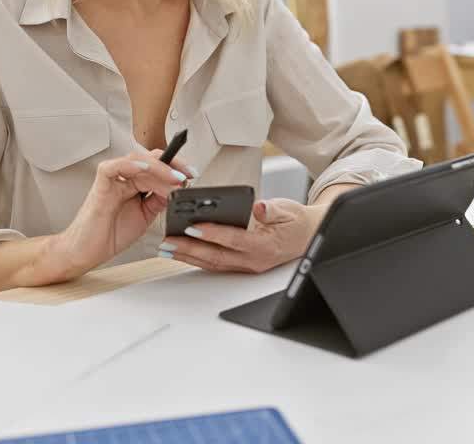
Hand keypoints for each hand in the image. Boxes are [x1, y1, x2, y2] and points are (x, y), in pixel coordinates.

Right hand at [38, 150, 194, 280]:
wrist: (85, 252)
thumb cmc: (109, 235)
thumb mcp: (145, 216)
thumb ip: (159, 200)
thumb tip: (179, 188)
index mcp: (135, 184)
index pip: (158, 167)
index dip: (176, 168)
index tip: (194, 174)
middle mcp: (124, 178)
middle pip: (151, 160)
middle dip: (173, 166)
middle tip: (189, 175)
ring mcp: (112, 179)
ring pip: (138, 160)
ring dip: (160, 168)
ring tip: (176, 177)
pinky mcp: (100, 184)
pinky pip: (115, 166)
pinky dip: (131, 163)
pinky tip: (147, 167)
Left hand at [159, 198, 325, 273]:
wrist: (306, 237)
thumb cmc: (295, 222)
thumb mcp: (288, 210)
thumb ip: (272, 210)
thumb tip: (260, 208)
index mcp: (265, 246)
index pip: (234, 239)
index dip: (213, 233)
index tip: (193, 226)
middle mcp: (253, 260)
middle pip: (216, 255)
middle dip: (190, 249)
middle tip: (168, 242)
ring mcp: (246, 266)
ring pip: (212, 262)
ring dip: (188, 256)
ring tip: (167, 248)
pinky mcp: (240, 265)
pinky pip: (215, 263)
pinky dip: (196, 258)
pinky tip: (181, 252)